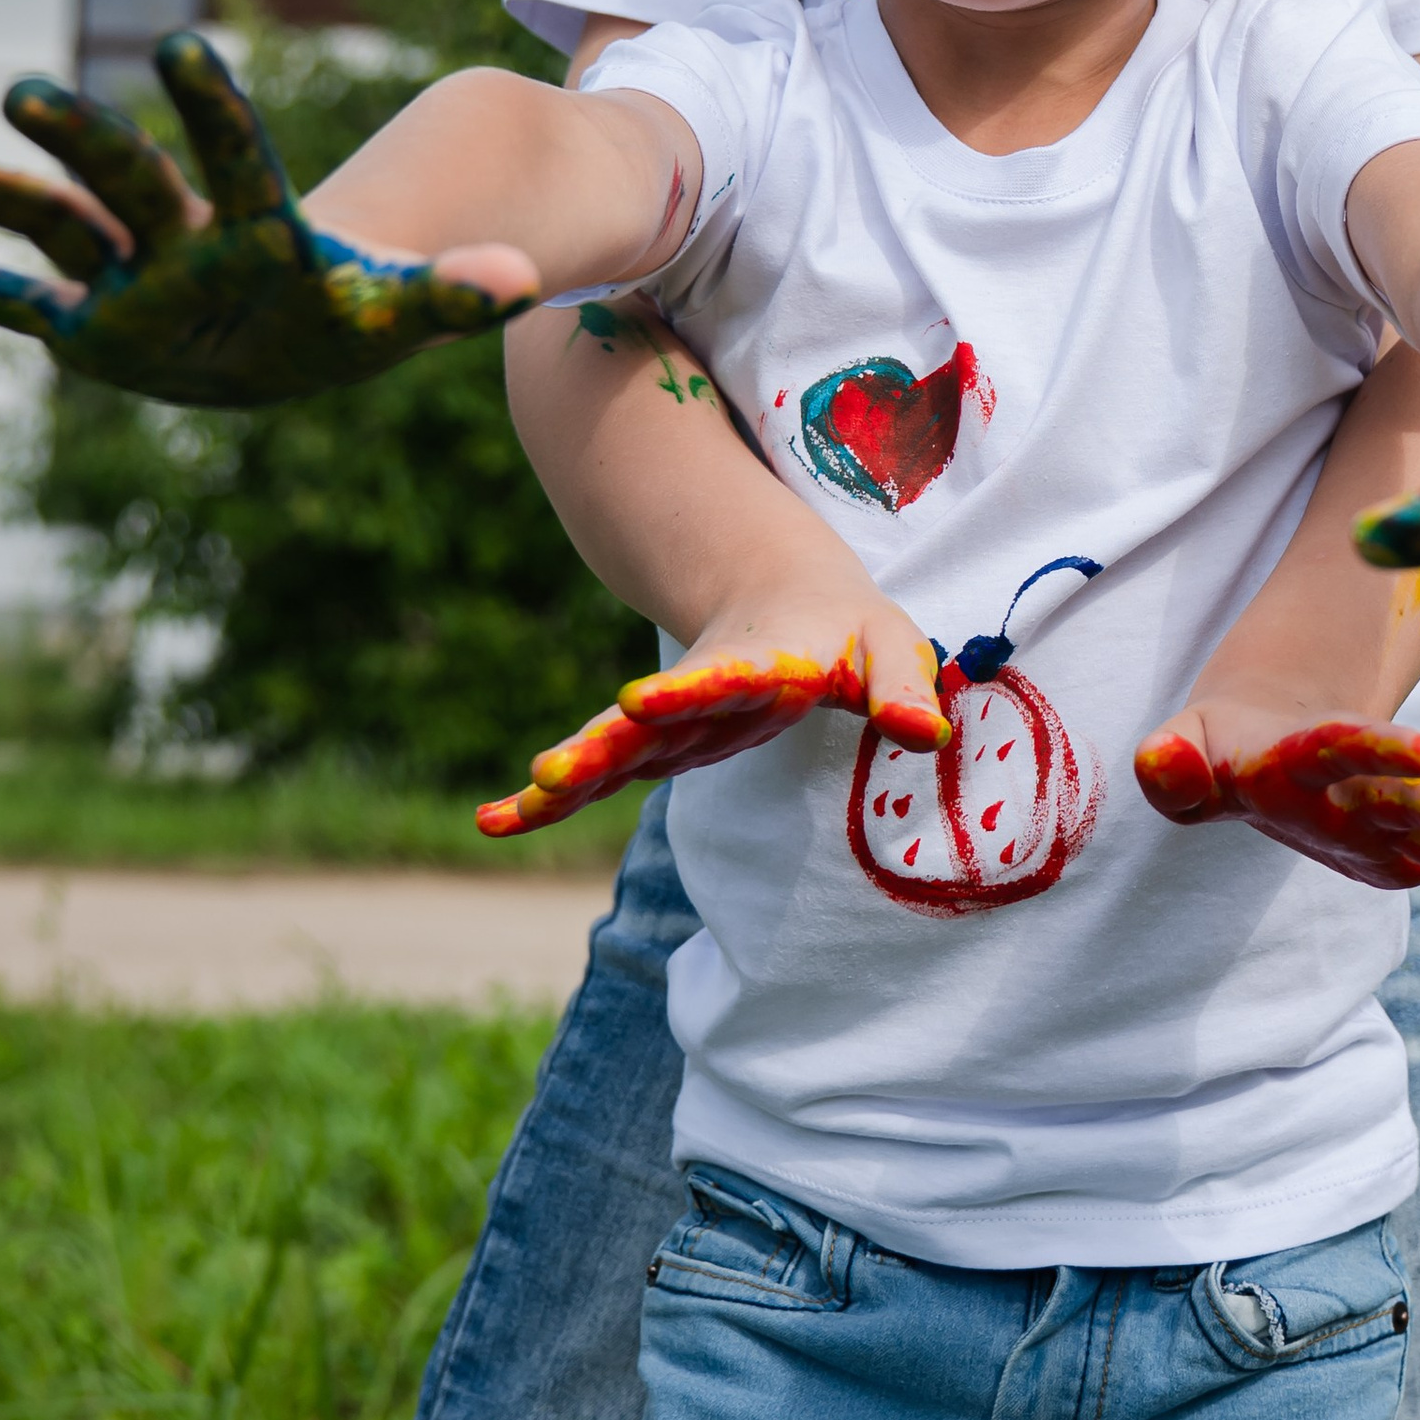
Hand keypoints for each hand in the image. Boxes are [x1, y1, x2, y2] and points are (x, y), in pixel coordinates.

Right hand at [0, 33, 535, 407]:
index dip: (214, 110)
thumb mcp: (391, 313)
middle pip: (125, 180)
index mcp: (249, 227)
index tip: (187, 44)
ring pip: (55, 227)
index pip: (234, 158)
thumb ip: (450, 293)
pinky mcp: (85, 320)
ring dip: (0, 198)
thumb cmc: (342, 310)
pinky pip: (8, 302)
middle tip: (29, 89)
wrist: (289, 328)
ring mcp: (122, 272)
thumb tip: (524, 277)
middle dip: (81, 142)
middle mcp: (175, 234)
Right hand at [479, 603, 948, 837]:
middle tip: (555, 773)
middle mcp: (701, 693)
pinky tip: (493, 822)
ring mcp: (668, 722)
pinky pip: (595, 775)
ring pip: (610, 751)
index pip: (725, 679)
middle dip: (601, 748)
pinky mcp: (651, 746)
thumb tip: (925, 733)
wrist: (783, 597)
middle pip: (647, 723)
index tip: (639, 702)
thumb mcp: (889, 647)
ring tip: (514, 807)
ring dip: (566, 777)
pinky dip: (547, 800)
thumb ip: (905, 687)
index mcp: (763, 662)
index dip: (686, 692)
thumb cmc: (848, 632)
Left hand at [1134, 707, 1419, 911]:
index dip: (1382, 749)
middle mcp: (1362, 785)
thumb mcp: (1184, 752)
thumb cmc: (1220, 753)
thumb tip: (1161, 760)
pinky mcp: (1415, 844)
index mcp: (1307, 756)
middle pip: (1408, 799)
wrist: (1271, 731)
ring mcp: (1395, 816)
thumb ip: (1172, 765)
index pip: (1343, 748)